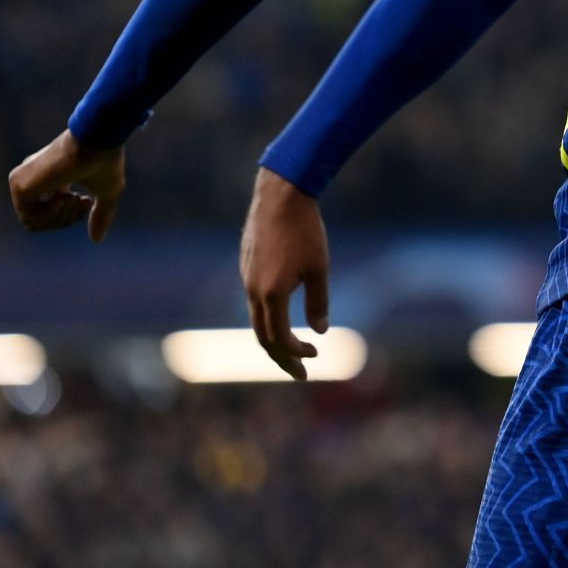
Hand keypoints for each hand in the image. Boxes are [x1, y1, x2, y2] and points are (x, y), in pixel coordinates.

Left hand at [8, 130, 125, 241]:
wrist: (97, 140)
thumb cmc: (104, 161)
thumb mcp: (106, 192)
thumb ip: (100, 215)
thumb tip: (97, 240)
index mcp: (49, 179)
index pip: (50, 213)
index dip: (70, 216)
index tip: (88, 202)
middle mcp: (32, 180)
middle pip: (41, 221)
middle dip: (66, 219)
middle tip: (83, 201)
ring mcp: (22, 181)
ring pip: (32, 222)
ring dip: (59, 217)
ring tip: (74, 198)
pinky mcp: (19, 184)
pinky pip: (28, 218)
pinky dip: (49, 214)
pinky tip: (62, 197)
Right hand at [240, 167, 330, 380]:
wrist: (281, 194)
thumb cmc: (305, 230)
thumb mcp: (319, 268)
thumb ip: (318, 302)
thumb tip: (320, 331)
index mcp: (271, 294)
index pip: (279, 339)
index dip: (296, 354)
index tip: (316, 356)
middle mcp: (252, 290)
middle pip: (262, 336)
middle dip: (282, 357)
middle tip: (301, 372)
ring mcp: (246, 278)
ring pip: (255, 319)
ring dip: (273, 339)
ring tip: (292, 350)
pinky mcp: (246, 266)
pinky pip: (253, 301)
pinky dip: (267, 318)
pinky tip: (281, 317)